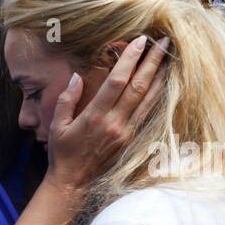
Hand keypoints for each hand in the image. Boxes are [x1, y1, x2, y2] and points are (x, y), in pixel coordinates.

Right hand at [45, 35, 169, 193]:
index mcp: (95, 116)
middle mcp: (114, 123)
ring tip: (168, 57)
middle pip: (138, 86)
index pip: (117, 82)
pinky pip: (147, 113)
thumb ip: (66, 100)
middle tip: (163, 42)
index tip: (139, 41)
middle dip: (152, 62)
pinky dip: (157, 95)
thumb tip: (77, 77)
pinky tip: (162, 83)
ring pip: (148, 99)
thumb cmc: (62, 153)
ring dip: (159, 76)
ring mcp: (125, 132)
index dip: (129, 59)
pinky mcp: (131, 139)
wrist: (73, 183)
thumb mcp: (56, 126)